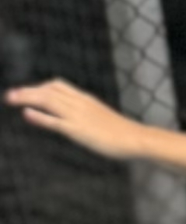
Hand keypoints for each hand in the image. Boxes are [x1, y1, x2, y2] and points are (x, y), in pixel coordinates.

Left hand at [7, 77, 138, 162]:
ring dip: (27, 98)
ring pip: (48, 101)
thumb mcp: (101, 117)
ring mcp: (78, 116)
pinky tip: (26, 113)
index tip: (27, 92)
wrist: (135, 138)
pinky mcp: (78, 130)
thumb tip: (77, 119)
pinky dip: (39, 116)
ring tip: (10, 98)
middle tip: (10, 94)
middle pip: (48, 90)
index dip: (39, 87)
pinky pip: (55, 121)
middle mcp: (80, 103)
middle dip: (27, 91)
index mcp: (85, 99)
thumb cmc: (122, 132)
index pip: (58, 85)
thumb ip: (87, 114)